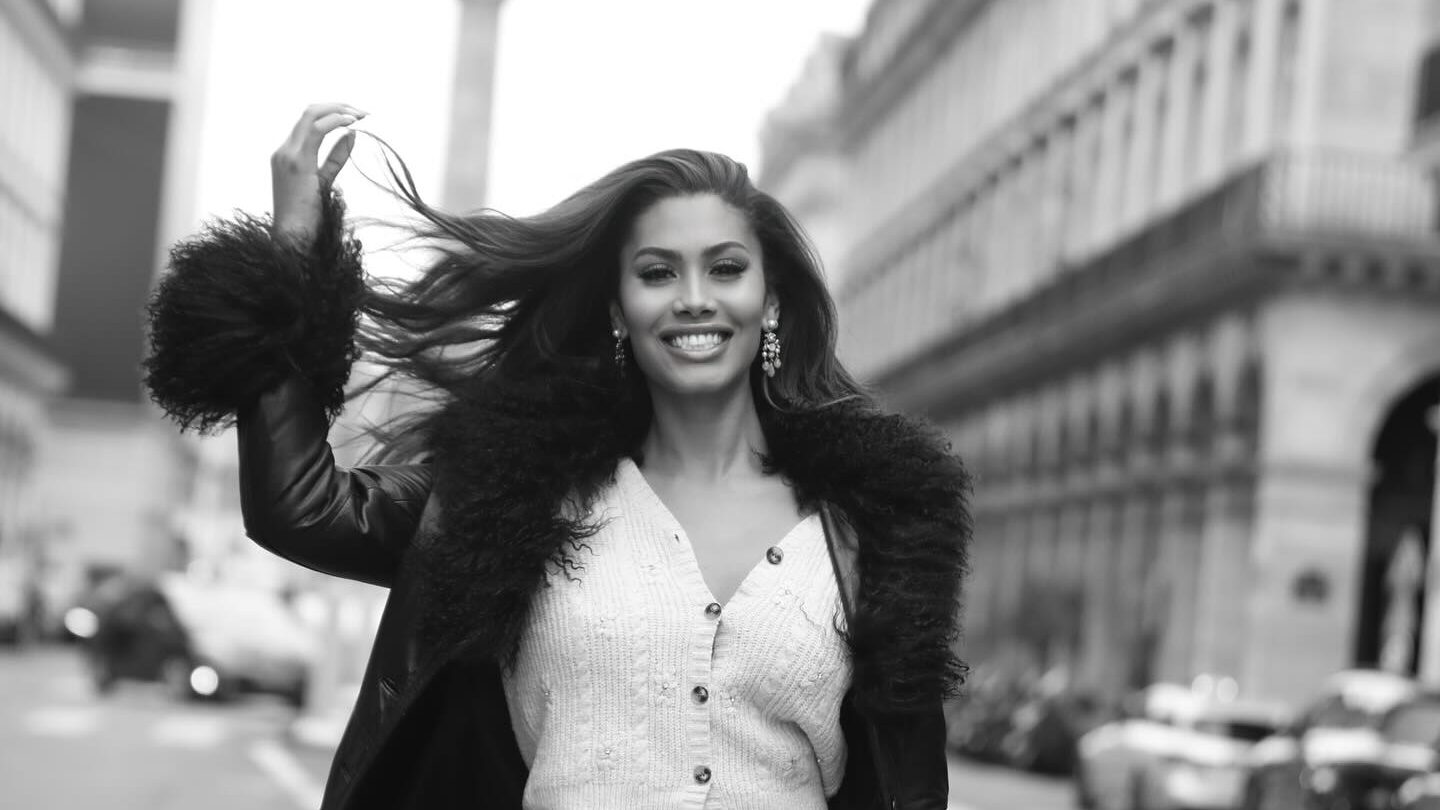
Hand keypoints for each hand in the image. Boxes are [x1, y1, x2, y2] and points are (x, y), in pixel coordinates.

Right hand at [270, 102, 366, 248]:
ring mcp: (287, 155)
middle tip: (363, 112)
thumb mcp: (324, 180)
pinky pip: (317, 131)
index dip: (332, 112)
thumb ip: (336, 157)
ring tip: (361, 115)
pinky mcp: (297, 163)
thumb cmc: (308, 216)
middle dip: (338, 106)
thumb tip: (352, 135)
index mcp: (287, 154)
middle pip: (309, 112)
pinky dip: (335, 121)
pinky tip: (352, 123)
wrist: (293, 237)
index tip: (356, 116)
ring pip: (311, 115)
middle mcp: (284, 150)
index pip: (308, 121)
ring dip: (339, 110)